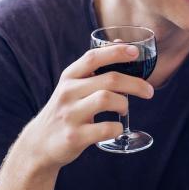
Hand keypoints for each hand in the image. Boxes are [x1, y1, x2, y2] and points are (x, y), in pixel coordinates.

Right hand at [20, 43, 154, 168]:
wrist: (40, 144)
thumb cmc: (66, 110)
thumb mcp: (73, 87)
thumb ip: (95, 69)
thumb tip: (124, 45)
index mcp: (69, 77)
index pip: (93, 57)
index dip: (116, 52)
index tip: (136, 52)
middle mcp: (68, 93)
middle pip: (109, 79)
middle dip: (136, 84)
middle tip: (149, 91)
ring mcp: (70, 115)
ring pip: (107, 99)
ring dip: (124, 104)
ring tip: (124, 109)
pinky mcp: (74, 136)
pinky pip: (106, 128)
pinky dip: (118, 127)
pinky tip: (116, 127)